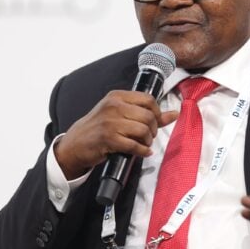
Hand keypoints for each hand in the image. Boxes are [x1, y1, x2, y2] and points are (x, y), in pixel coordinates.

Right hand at [54, 90, 178, 179]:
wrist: (75, 144)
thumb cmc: (99, 127)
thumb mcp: (120, 114)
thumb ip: (147, 113)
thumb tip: (174, 114)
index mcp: (117, 96)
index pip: (148, 100)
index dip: (157, 113)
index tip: (155, 122)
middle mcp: (113, 106)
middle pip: (148, 116)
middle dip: (153, 129)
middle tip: (149, 136)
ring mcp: (110, 122)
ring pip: (143, 130)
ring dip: (148, 141)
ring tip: (144, 144)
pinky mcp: (108, 139)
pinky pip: (134, 145)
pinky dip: (142, 151)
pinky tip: (142, 152)